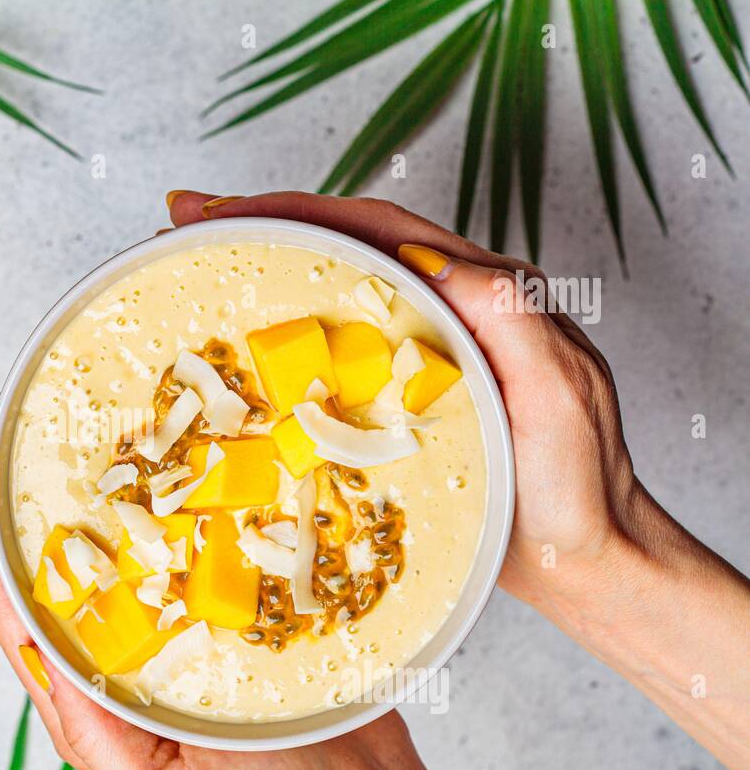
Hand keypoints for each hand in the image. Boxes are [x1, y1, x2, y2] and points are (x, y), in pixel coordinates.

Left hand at [0, 393, 490, 769]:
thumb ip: (97, 741)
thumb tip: (43, 667)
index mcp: (92, 693)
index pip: (17, 606)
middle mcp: (124, 646)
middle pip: (53, 555)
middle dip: (16, 483)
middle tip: (0, 411)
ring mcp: (174, 616)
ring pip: (119, 533)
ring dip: (87, 471)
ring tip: (63, 409)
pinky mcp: (229, 597)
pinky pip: (193, 533)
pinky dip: (175, 486)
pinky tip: (171, 442)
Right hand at [167, 190, 635, 614]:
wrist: (585, 558)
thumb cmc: (578, 486)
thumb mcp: (560, 394)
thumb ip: (513, 320)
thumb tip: (441, 263)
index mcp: (488, 293)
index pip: (378, 229)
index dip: (297, 211)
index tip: (223, 213)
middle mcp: (453, 309)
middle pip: (347, 244)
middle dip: (264, 223)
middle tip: (184, 222)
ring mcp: (426, 352)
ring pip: (339, 289)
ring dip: (268, 268)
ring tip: (198, 261)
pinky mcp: (406, 398)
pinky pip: (339, 349)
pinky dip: (288, 330)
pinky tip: (245, 343)